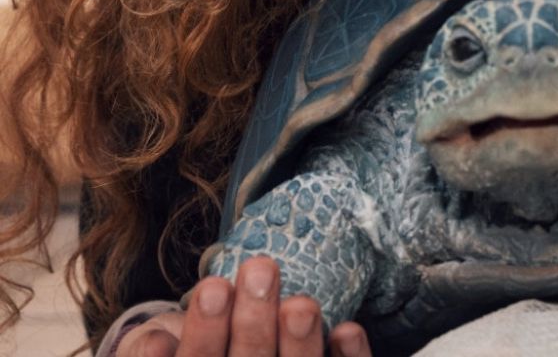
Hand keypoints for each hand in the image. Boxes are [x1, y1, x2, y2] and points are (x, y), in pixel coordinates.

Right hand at [116, 256, 371, 356]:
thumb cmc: (191, 350)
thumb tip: (158, 345)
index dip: (205, 334)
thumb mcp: (153, 351)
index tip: (215, 286)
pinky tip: (347, 330)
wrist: (218, 353)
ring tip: (302, 303)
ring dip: (301, 344)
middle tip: (261, 269)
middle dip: (254, 325)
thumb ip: (149, 350)